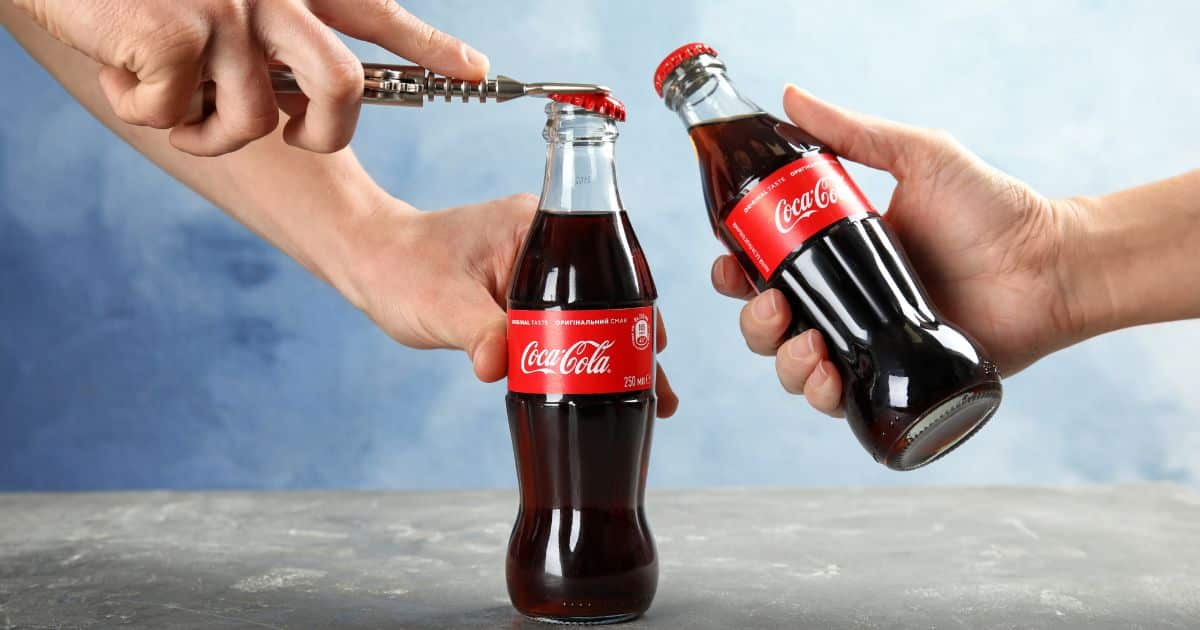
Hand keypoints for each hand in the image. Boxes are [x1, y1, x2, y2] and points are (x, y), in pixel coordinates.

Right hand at [11, 0, 486, 155]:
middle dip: (323, 134)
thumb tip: (297, 102)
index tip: (476, 68)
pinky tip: (123, 68)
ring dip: (206, 128)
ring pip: (256, 119)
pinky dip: (144, 108)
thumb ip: (271, 36)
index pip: (379, 15)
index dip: (431, 46)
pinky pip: (179, 116)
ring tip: (166, 90)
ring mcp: (227, 10)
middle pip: (342, 90)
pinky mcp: (177, 33)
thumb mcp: (222, 0)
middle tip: (287, 132)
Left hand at [348, 194, 678, 417]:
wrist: (370, 259)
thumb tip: (497, 367)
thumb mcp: (440, 304)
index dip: (633, 311)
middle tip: (660, 392)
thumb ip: (475, 333)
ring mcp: (535, 264)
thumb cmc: (401, 269)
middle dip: (635, 342)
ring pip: (590, 309)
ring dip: (614, 350)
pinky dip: (584, 349)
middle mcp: (542, 239)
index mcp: (533, 226)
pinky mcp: (523, 288)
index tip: (652, 350)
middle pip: (607, 292)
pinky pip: (565, 317)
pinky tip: (600, 384)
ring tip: (648, 397)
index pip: (603, 266)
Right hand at [713, 85, 1081, 416]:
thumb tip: (790, 97)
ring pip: (793, 367)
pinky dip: (820, 393)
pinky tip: (830, 377)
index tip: (734, 265)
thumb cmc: (993, 210)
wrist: (1050, 267)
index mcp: (841, 253)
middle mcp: (847, 300)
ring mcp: (868, 342)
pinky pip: (838, 398)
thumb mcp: (919, 156)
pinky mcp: (892, 379)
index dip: (737, 272)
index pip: (767, 267)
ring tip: (813, 347)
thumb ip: (853, 132)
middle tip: (777, 308)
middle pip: (768, 322)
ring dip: (784, 362)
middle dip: (755, 321)